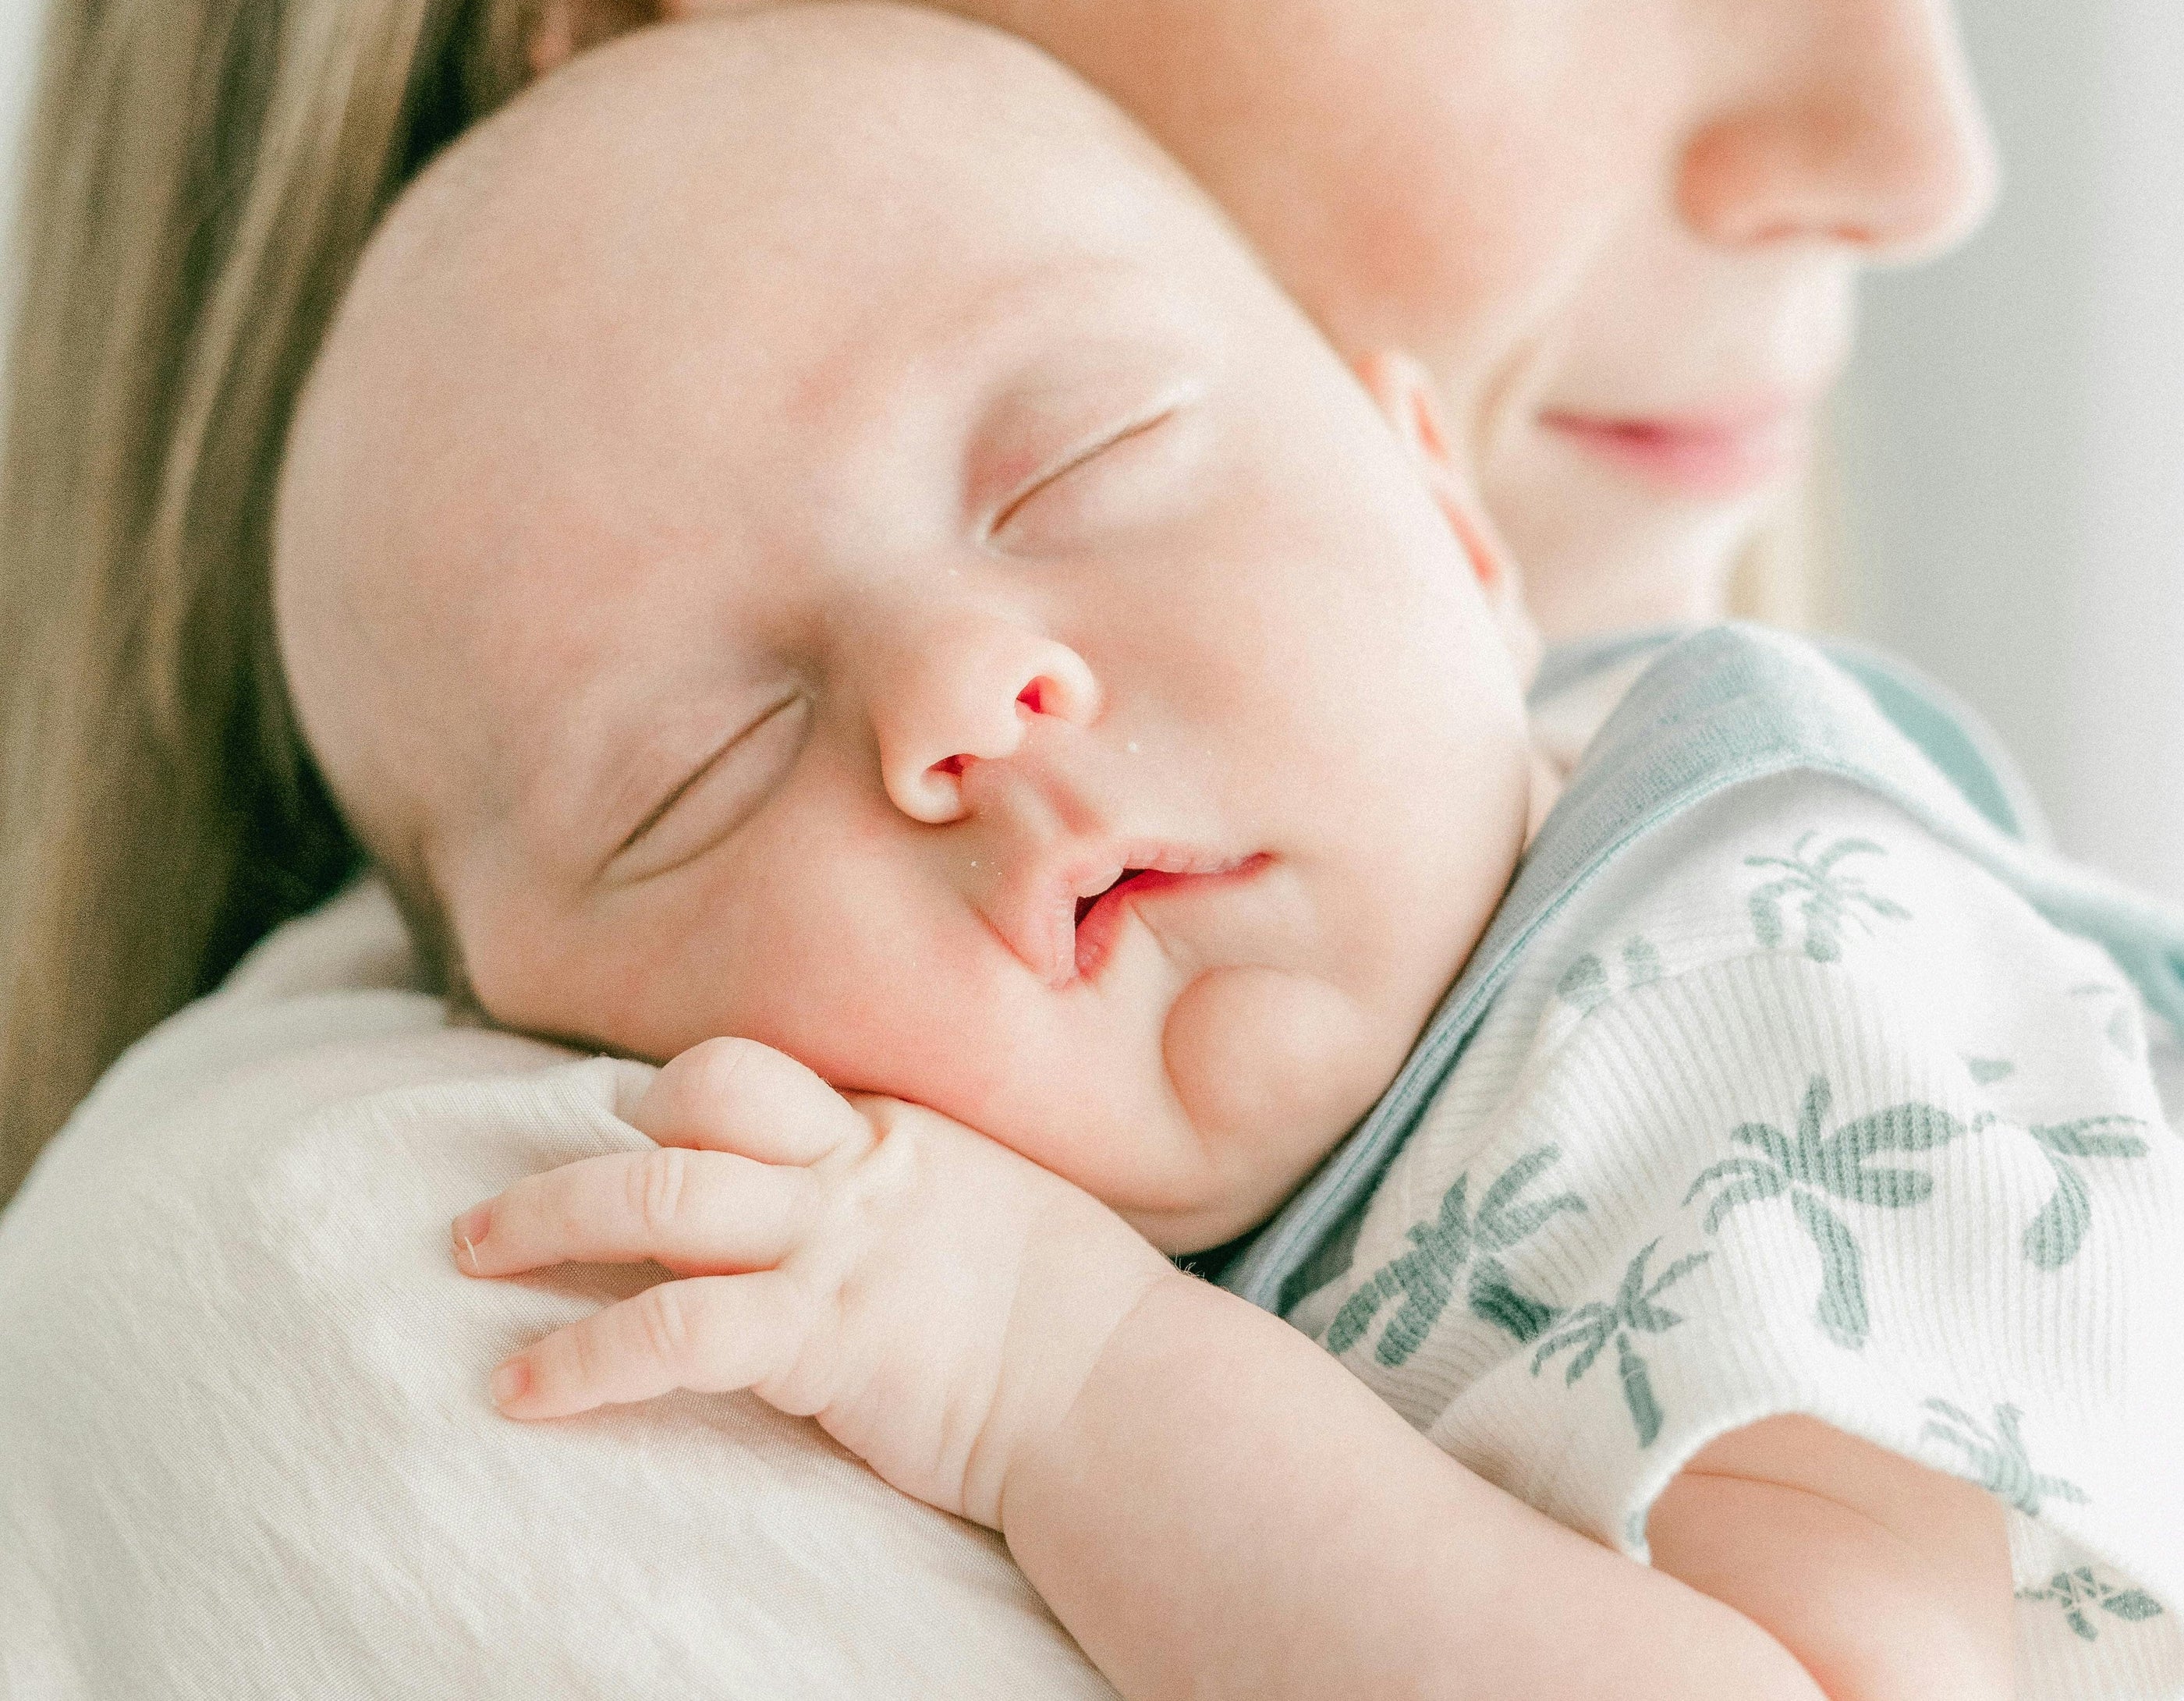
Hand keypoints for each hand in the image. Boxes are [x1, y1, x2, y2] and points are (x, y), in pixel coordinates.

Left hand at [451, 1037, 1176, 1527]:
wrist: (1124, 1392)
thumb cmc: (1077, 1318)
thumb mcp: (993, 1211)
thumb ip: (910, 1192)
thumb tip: (852, 1208)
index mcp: (891, 1133)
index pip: (750, 1076)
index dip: (672, 1101)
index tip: (625, 1142)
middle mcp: (854, 1170)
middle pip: (689, 1108)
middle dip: (580, 1152)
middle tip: (496, 1210)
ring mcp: (834, 1247)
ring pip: (658, 1200)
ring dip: (543, 1223)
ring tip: (469, 1259)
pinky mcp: (821, 1338)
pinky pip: (671, 1334)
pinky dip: (581, 1360)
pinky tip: (521, 1392)